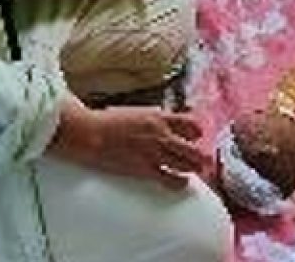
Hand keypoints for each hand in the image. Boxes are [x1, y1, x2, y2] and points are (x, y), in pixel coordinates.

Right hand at [52, 101, 207, 188]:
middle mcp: (162, 134)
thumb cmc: (107, 121)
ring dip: (194, 168)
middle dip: (201, 154)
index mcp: (159, 117)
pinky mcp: (146, 170)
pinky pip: (171, 179)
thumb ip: (152, 117)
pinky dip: (180, 182)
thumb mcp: (136, 112)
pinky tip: (181, 182)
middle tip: (204, 159)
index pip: (191, 123)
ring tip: (197, 171)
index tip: (198, 136)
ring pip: (186, 164)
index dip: (197, 131)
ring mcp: (155, 153)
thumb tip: (161, 120)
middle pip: (193, 147)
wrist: (91, 134)